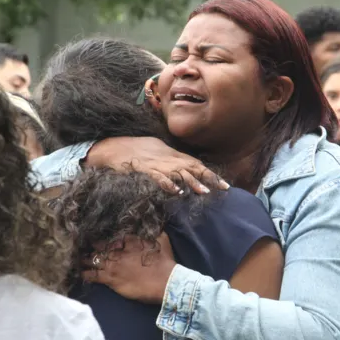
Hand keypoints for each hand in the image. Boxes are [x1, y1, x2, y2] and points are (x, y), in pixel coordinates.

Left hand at [82, 234, 176, 303]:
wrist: (165, 282)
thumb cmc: (165, 261)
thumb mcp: (162, 239)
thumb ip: (154, 230)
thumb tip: (154, 222)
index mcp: (129, 241)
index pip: (113, 237)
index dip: (104, 238)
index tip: (97, 237)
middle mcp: (118, 251)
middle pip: (100, 247)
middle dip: (92, 247)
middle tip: (83, 246)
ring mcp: (113, 265)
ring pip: (94, 260)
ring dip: (86, 259)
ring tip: (79, 258)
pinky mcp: (111, 279)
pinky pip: (94, 275)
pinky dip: (86, 274)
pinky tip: (80, 272)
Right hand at [87, 137, 229, 193]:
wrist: (114, 148)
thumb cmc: (137, 151)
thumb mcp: (160, 154)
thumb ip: (175, 163)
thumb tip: (188, 174)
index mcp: (173, 157)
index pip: (197, 166)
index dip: (211, 176)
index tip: (226, 187)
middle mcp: (168, 160)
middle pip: (192, 169)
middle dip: (208, 179)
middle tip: (222, 189)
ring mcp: (157, 165)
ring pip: (178, 173)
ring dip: (191, 182)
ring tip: (203, 191)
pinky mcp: (144, 170)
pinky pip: (157, 177)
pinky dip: (167, 184)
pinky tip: (176, 191)